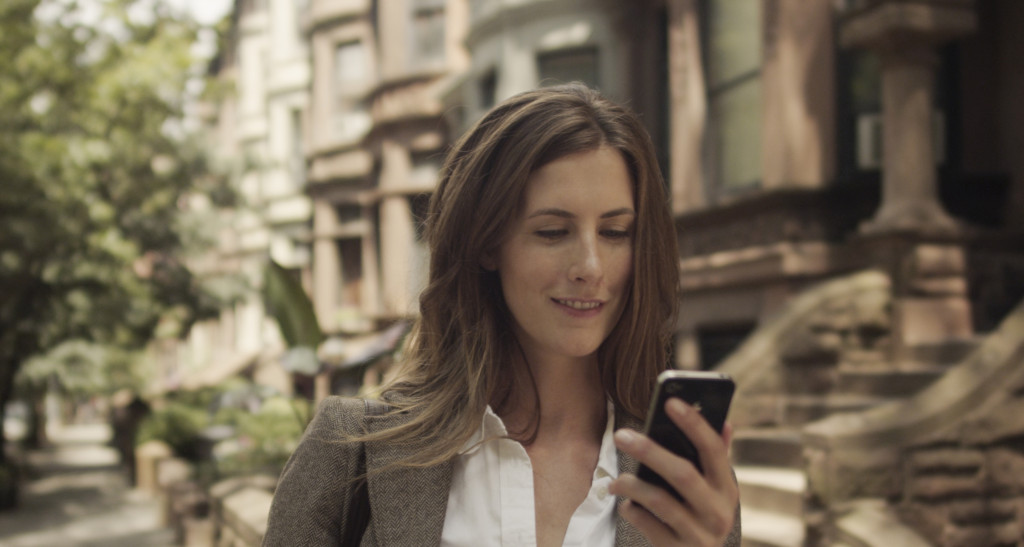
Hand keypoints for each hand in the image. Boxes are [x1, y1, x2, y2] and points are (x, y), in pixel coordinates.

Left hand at [609, 399, 737, 545]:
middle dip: (650, 451)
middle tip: (621, 435)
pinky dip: (633, 512)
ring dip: (633, 485)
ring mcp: (699, 535)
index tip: (670, 401)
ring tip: (615, 481)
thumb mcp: (714, 493)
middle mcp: (718, 512)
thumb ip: (716, 460)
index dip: (694, 424)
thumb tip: (726, 422)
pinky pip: (649, 525)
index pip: (714, 450)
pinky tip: (625, 505)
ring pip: (661, 501)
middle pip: (683, 474)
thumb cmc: (700, 518)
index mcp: (727, 489)